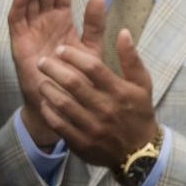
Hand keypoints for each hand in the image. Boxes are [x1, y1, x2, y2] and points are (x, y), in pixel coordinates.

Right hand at [7, 0, 85, 148]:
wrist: (63, 107)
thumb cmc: (78, 80)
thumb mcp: (91, 48)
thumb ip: (94, 24)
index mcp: (60, 21)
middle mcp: (43, 23)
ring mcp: (30, 32)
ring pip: (29, 1)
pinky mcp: (19, 44)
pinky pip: (16, 19)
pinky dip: (19, 4)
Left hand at [34, 28, 158, 170]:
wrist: (139, 153)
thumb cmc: (138, 113)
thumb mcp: (143, 84)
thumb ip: (131, 58)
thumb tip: (123, 32)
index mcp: (119, 91)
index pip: (92, 67)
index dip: (73, 55)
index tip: (61, 49)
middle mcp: (105, 108)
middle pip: (73, 83)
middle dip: (54, 69)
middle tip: (42, 61)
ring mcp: (92, 127)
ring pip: (63, 104)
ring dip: (48, 89)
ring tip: (42, 80)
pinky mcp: (82, 143)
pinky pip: (59, 125)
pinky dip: (49, 112)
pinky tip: (45, 102)